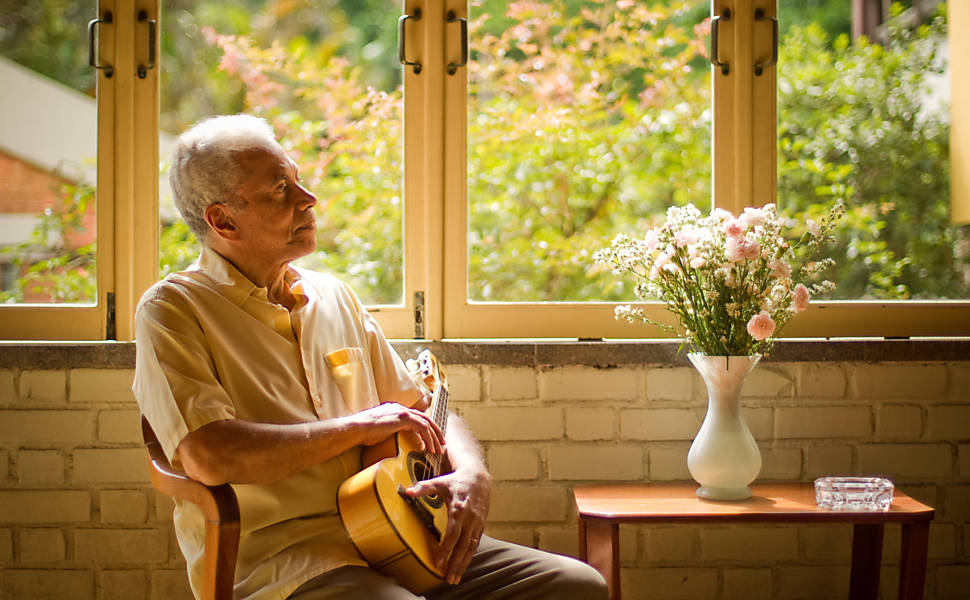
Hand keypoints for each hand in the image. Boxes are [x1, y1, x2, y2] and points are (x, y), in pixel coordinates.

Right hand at [350, 403, 444, 454]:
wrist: (356, 428)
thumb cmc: (363, 433)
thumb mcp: (381, 432)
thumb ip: (392, 433)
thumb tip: (399, 442)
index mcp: (395, 410)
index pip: (416, 417)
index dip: (426, 429)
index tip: (431, 440)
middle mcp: (400, 408)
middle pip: (425, 418)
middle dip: (435, 432)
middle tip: (441, 444)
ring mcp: (402, 411)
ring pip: (426, 423)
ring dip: (434, 437)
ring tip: (437, 450)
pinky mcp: (402, 417)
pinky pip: (421, 427)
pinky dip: (427, 438)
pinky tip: (428, 447)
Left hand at [406, 466, 490, 584]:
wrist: (478, 477)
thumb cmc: (456, 481)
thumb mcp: (439, 482)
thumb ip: (423, 488)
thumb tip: (408, 491)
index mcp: (459, 509)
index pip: (453, 533)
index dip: (446, 548)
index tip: (438, 561)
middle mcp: (470, 518)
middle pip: (463, 545)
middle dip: (456, 563)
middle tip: (448, 578)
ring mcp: (477, 523)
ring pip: (471, 547)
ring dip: (463, 564)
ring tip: (455, 578)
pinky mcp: (481, 526)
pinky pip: (475, 544)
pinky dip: (469, 557)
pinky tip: (462, 567)